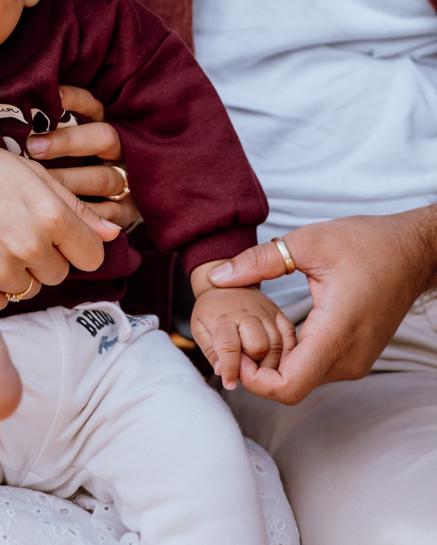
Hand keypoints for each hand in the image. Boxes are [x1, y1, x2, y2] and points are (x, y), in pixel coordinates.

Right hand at [0, 132, 118, 311]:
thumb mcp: (26, 171)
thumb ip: (72, 205)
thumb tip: (113, 233)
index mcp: (49, 214)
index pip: (91, 254)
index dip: (77, 244)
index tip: (59, 234)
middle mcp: (29, 246)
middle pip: (58, 272)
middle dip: (44, 255)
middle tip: (13, 228)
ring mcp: (0, 270)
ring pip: (29, 287)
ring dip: (17, 270)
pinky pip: (0, 300)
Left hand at [24, 85, 139, 228]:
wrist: (96, 207)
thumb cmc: (57, 168)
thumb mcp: (57, 142)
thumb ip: (44, 129)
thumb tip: (14, 114)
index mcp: (102, 126)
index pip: (92, 105)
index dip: (71, 99)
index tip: (45, 100)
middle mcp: (120, 151)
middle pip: (104, 136)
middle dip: (67, 141)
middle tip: (32, 146)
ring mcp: (126, 181)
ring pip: (103, 177)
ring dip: (68, 180)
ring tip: (37, 184)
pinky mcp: (126, 211)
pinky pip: (108, 213)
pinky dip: (83, 213)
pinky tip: (58, 212)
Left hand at [191, 284, 295, 391]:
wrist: (223, 285)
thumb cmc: (210, 310)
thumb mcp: (199, 328)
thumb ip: (210, 351)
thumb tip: (221, 372)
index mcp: (223, 318)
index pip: (228, 346)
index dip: (230, 369)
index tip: (230, 383)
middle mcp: (247, 313)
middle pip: (259, 346)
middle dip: (253, 365)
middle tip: (246, 369)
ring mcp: (265, 312)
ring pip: (277, 344)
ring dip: (270, 363)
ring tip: (258, 365)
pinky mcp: (278, 312)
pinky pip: (290, 335)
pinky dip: (287, 352)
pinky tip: (276, 360)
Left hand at [207, 209, 436, 403]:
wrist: (411, 252)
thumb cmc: (367, 243)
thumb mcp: (308, 242)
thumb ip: (260, 261)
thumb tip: (217, 276)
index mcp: (336, 333)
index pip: (288, 386)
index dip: (253, 379)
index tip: (234, 351)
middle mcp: (348, 357)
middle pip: (291, 386)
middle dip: (257, 369)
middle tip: (235, 334)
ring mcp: (354, 361)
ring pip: (302, 378)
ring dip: (274, 362)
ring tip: (254, 327)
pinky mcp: (355, 356)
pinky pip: (316, 368)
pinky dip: (292, 356)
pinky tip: (279, 328)